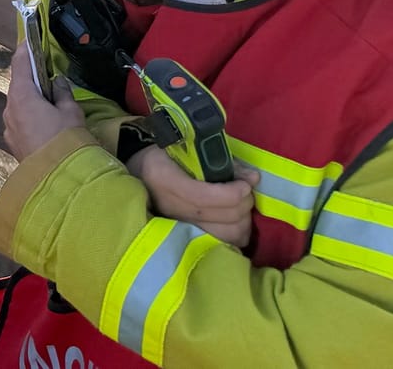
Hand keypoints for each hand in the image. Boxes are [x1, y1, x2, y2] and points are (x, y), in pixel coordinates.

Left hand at [3, 45, 89, 160]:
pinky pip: (21, 123)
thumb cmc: (66, 141)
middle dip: (32, 79)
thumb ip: (62, 93)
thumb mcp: (71, 112)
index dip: (26, 50)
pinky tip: (47, 123)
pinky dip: (31, 117)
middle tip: (48, 74)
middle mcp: (9, 110)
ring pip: (19, 106)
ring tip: (51, 101)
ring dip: (32, 100)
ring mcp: (9, 128)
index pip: (20, 64)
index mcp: (21, 96)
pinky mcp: (14, 144)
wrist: (59, 181)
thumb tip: (57, 82)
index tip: (30, 41)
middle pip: (19, 86)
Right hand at [128, 145, 258, 248]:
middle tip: (246, 191)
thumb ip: (218, 160)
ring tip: (241, 205)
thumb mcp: (184, 147)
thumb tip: (253, 177)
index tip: (245, 184)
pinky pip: (224, 244)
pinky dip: (238, 233)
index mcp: (164, 179)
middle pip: (220, 218)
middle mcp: (170, 208)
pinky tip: (236, 220)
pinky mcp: (188, 238)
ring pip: (226, 235)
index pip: (203, 198)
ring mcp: (179, 227)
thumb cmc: (165, 156)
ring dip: (243, 220)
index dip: (232, 194)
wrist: (140, 174)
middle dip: (243, 204)